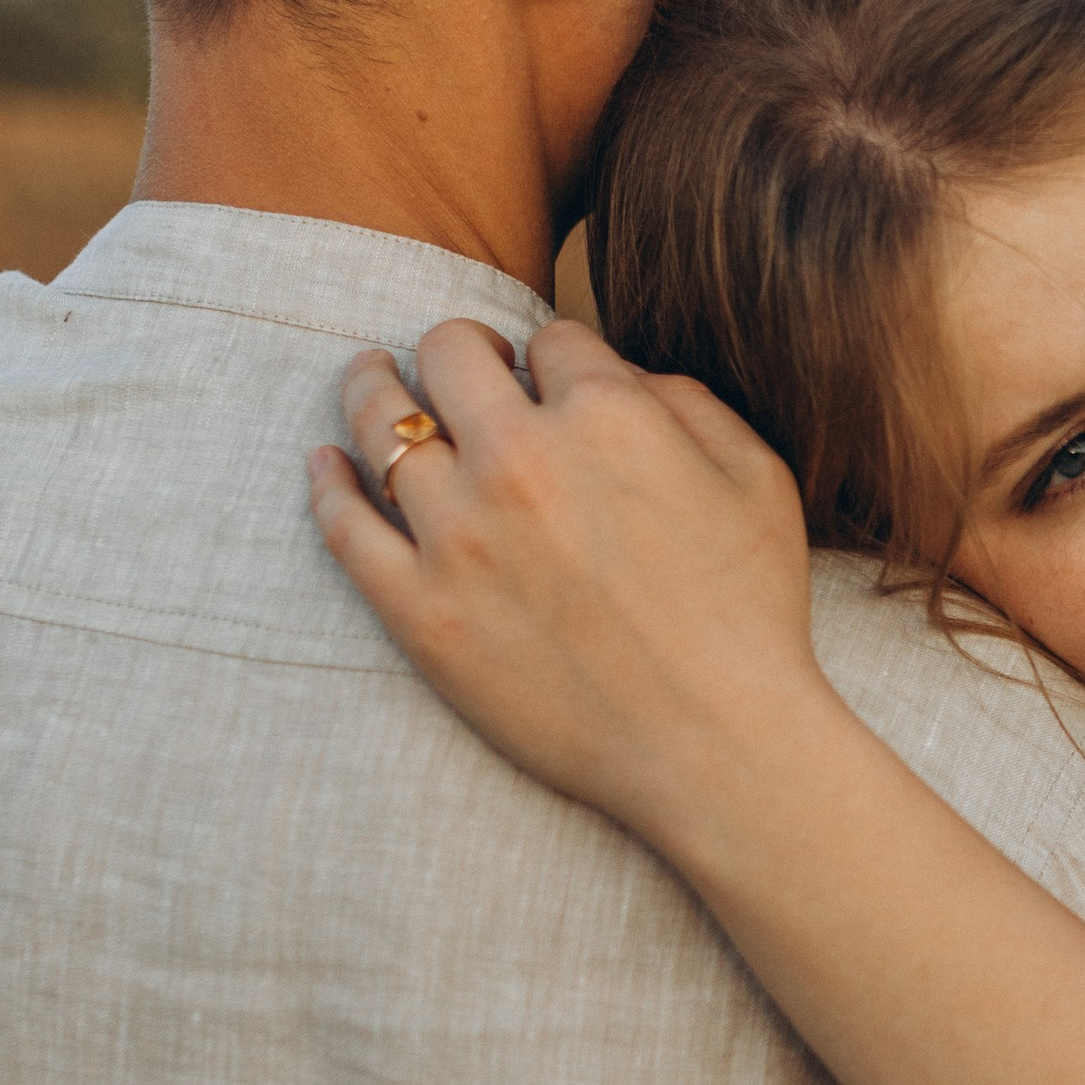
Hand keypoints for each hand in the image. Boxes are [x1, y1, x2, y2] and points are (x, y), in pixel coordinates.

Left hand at [308, 320, 830, 854]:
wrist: (716, 744)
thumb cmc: (750, 614)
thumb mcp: (757, 479)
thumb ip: (689, 401)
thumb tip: (622, 376)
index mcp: (607, 416)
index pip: (550, 341)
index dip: (552, 356)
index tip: (550, 380)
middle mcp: (520, 459)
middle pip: (448, 353)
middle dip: (459, 348)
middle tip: (463, 365)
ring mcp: (458, 536)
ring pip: (380, 425)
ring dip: (374, 388)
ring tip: (372, 380)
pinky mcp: (419, 610)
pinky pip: (345, 528)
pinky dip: (327, 484)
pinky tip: (326, 463)